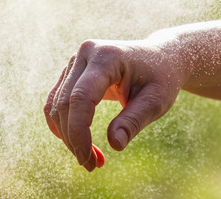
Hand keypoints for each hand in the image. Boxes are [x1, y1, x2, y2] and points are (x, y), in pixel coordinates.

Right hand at [44, 38, 188, 170]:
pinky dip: (65, 126)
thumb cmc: (161, 78)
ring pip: (57, 105)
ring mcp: (77, 61)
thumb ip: (133, 121)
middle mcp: (87, 53)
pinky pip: (57, 102)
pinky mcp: (73, 71)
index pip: (81, 98)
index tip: (87, 159)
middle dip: (74, 139)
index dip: (79, 131)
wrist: (163, 58)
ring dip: (68, 136)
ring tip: (91, 159)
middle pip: (65, 103)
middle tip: (92, 166)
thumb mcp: (156, 101)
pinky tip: (80, 145)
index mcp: (107, 56)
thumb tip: (114, 144)